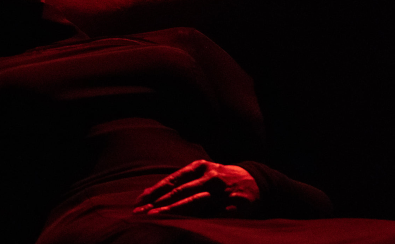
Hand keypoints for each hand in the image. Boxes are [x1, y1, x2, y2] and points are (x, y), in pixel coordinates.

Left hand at [133, 160, 259, 216]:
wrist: (256, 181)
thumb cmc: (220, 179)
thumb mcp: (202, 173)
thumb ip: (181, 182)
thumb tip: (151, 195)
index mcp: (199, 167)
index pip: (172, 180)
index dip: (154, 191)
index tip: (138, 202)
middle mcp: (209, 177)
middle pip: (179, 192)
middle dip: (158, 203)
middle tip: (140, 213)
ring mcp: (221, 191)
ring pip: (193, 203)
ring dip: (172, 210)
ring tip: (155, 218)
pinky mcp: (234, 206)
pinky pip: (212, 216)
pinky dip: (197, 221)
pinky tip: (184, 226)